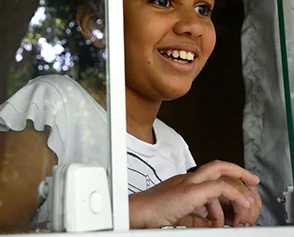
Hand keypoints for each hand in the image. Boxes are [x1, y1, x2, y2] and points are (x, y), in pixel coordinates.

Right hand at [129, 160, 258, 228]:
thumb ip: (195, 217)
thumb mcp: (179, 216)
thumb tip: (208, 222)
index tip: (241, 188)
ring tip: (243, 209)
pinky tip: (237, 207)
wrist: (135, 214)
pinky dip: (233, 196)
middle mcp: (186, 179)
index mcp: (184, 184)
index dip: (229, 177)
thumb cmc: (151, 214)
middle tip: (252, 181)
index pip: (211, 174)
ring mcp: (187, 183)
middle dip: (239, 171)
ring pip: (220, 173)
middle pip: (217, 165)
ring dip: (237, 191)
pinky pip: (218, 188)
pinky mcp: (189, 192)